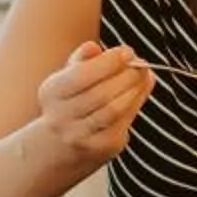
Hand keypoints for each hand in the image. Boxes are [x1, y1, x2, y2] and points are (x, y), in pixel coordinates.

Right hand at [38, 41, 154, 166]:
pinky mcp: (100, 147)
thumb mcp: (70, 74)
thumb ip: (83, 59)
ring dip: (134, 90)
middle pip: (100, 94)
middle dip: (127, 76)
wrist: (62, 141)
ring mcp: (79, 136)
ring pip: (113, 110)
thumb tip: (95, 48)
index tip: (127, 51)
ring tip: (144, 76)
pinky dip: (135, 104)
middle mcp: (60, 117)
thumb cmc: (73, 97)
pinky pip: (123, 123)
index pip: (81, 76)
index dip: (108, 62)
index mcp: (51, 92)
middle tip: (141, 64)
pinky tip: (139, 93)